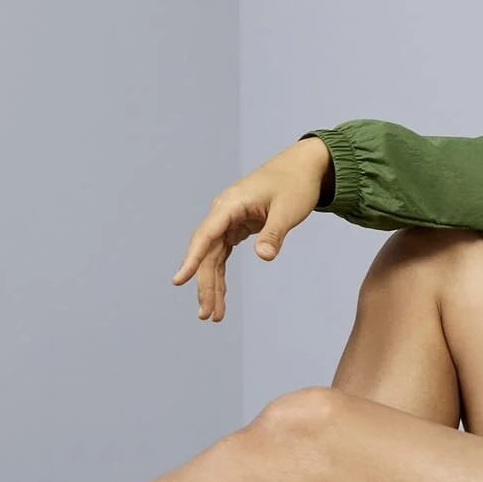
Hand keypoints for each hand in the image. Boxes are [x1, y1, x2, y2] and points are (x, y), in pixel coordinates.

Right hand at [174, 136, 331, 321]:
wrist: (303, 167)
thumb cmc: (296, 183)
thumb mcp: (288, 210)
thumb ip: (274, 233)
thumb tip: (263, 256)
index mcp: (231, 204)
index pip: (206, 235)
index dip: (192, 259)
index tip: (179, 280)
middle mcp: (223, 212)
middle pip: (207, 252)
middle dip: (205, 284)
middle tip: (208, 314)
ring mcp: (228, 220)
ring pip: (213, 257)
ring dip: (213, 285)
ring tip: (215, 314)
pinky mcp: (236, 226)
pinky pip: (222, 254)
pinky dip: (221, 275)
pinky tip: (221, 296)